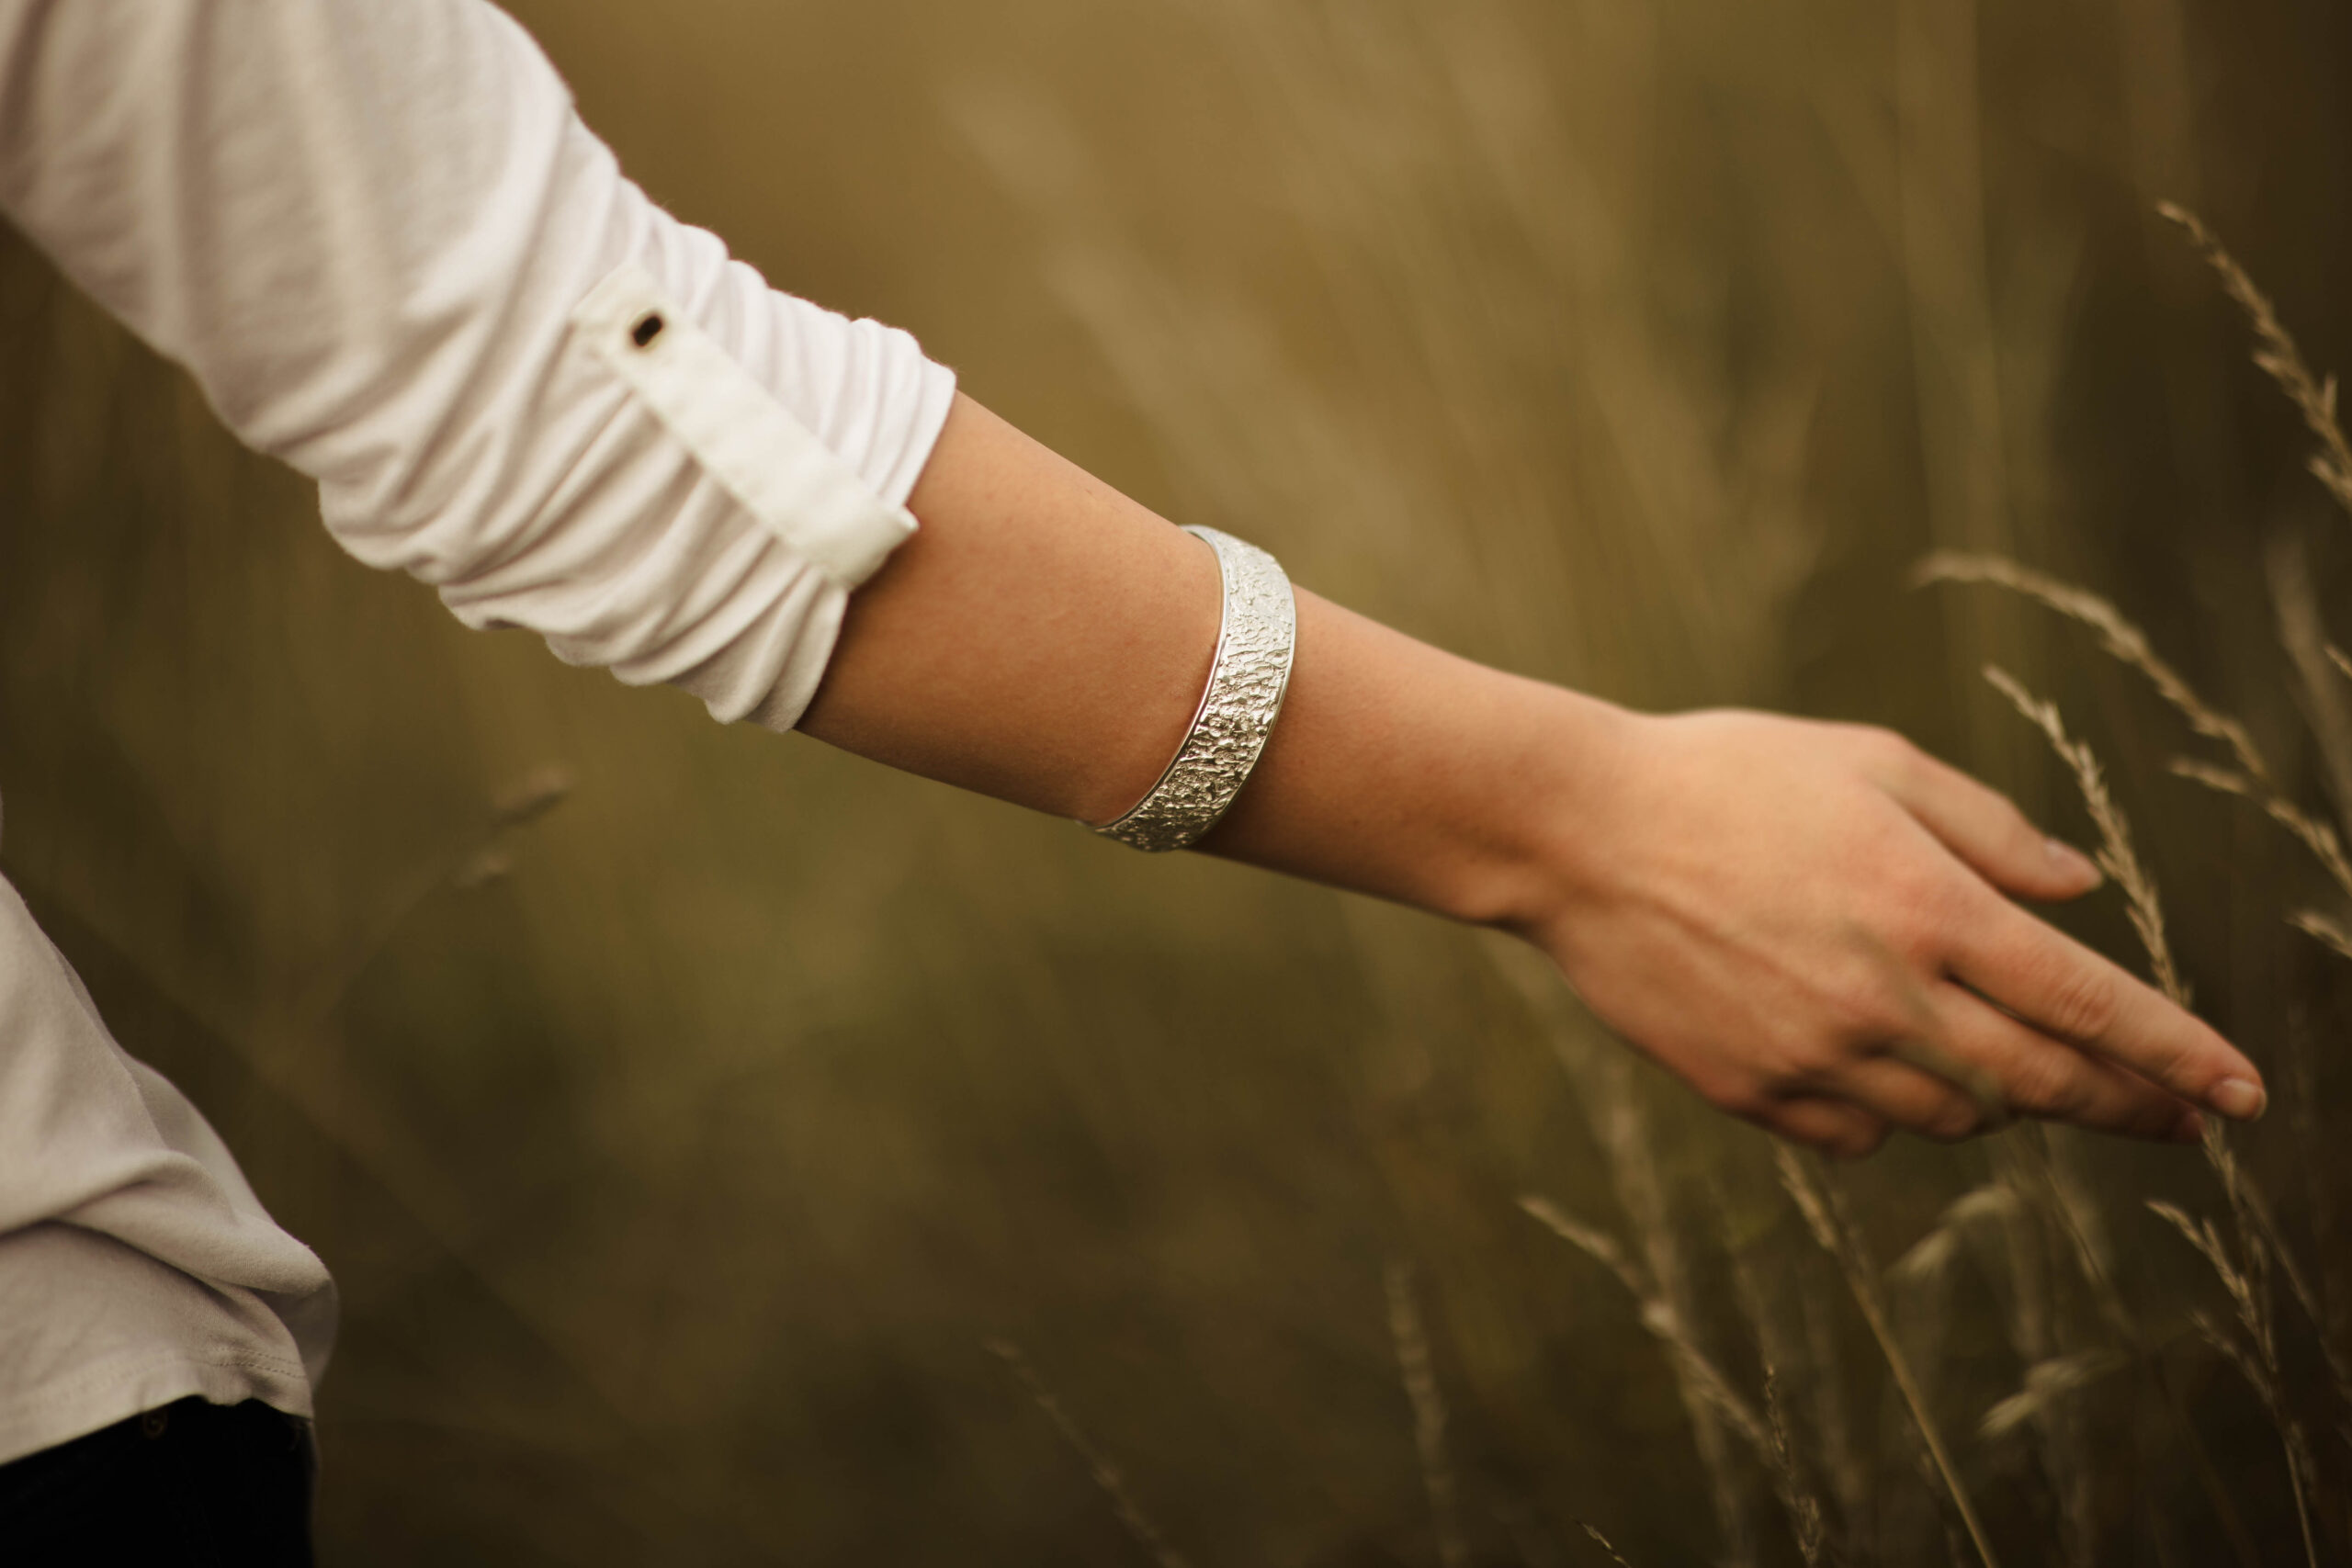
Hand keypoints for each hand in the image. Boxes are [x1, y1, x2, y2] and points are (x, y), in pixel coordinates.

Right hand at [1522, 708, 2264, 1156]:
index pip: (2089, 1003)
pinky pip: (1859, 1136)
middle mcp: (1883, 995)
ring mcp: (1814, 1054)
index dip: (2176, 1055)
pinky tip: (1880, 1065)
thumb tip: (2079, 889)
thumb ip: (1987, 828)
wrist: (1574, 834)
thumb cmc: (1726, 776)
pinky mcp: (1751, 1091)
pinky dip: (1894, 1114)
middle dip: (2129, 1107)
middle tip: (2179, 1121)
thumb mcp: (1869, 764)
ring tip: (1999, 1061)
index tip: (2241, 1095)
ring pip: (1954, 1118)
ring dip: (2000, 1098)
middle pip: (2044, 1084)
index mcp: (1926, 906)